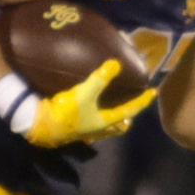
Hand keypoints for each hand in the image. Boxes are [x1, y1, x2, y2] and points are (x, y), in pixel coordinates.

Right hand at [22, 60, 155, 148]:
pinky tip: (89, 109)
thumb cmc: (66, 113)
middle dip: (126, 117)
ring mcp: (86, 131)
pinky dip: (94, 117)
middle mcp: (98, 129)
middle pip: (118, 125)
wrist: (42, 127)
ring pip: (105, 126)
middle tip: (130, 105)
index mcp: (105, 122)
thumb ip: (100, 79)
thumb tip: (116, 63)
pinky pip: (90, 123)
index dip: (142, 101)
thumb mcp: (85, 93)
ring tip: (111, 106)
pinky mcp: (74, 129)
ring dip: (111, 118)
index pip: (130, 110)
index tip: (152, 92)